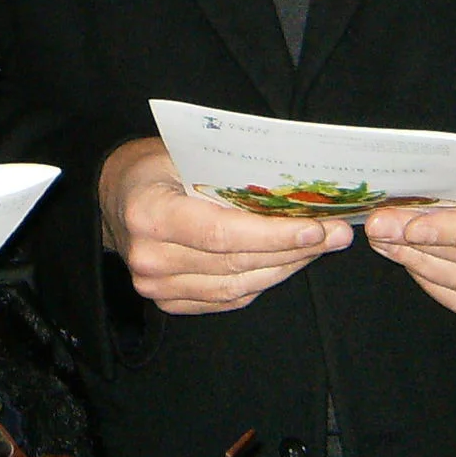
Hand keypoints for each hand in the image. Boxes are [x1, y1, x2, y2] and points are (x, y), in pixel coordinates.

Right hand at [100, 136, 348, 314]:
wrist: (118, 196)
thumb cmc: (158, 166)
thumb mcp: (188, 154)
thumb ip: (231, 174)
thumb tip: (297, 187)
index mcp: (149, 214)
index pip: (221, 233)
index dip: (273, 235)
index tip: (317, 229)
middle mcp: (149, 258)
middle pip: (236, 262)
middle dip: (294, 250)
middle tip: (337, 235)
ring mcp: (155, 286)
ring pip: (237, 285)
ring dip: (285, 267)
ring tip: (320, 247)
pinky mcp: (168, 302)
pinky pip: (227, 298)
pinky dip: (262, 281)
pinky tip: (287, 262)